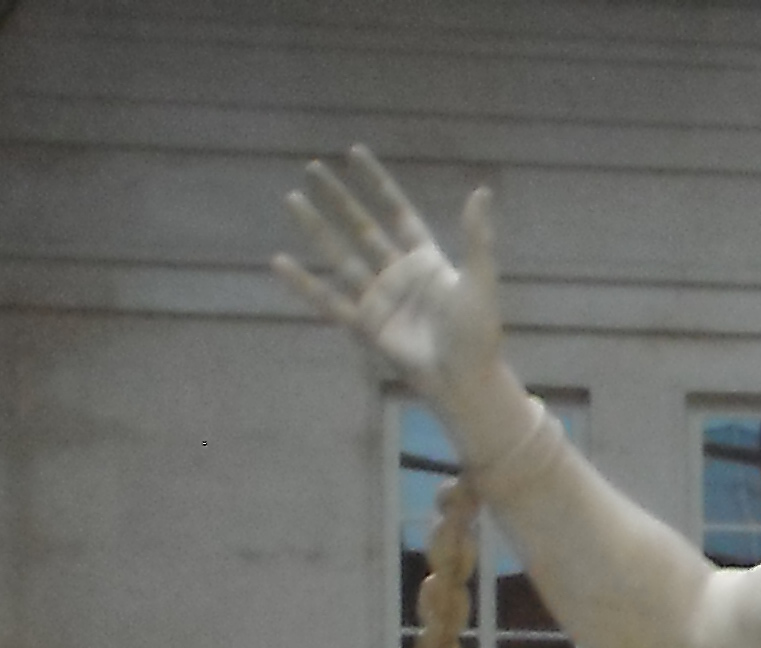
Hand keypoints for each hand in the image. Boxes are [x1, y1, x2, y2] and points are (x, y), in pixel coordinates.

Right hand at [276, 152, 505, 422]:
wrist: (464, 380)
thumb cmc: (476, 334)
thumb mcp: (479, 279)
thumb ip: (475, 237)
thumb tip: (481, 191)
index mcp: (425, 261)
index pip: (397, 213)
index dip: (377, 184)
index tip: (354, 153)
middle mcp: (398, 275)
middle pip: (362, 227)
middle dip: (338, 199)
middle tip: (313, 168)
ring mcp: (380, 300)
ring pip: (340, 256)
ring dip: (316, 228)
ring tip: (292, 199)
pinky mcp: (366, 326)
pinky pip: (329, 302)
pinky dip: (304, 284)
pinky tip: (279, 261)